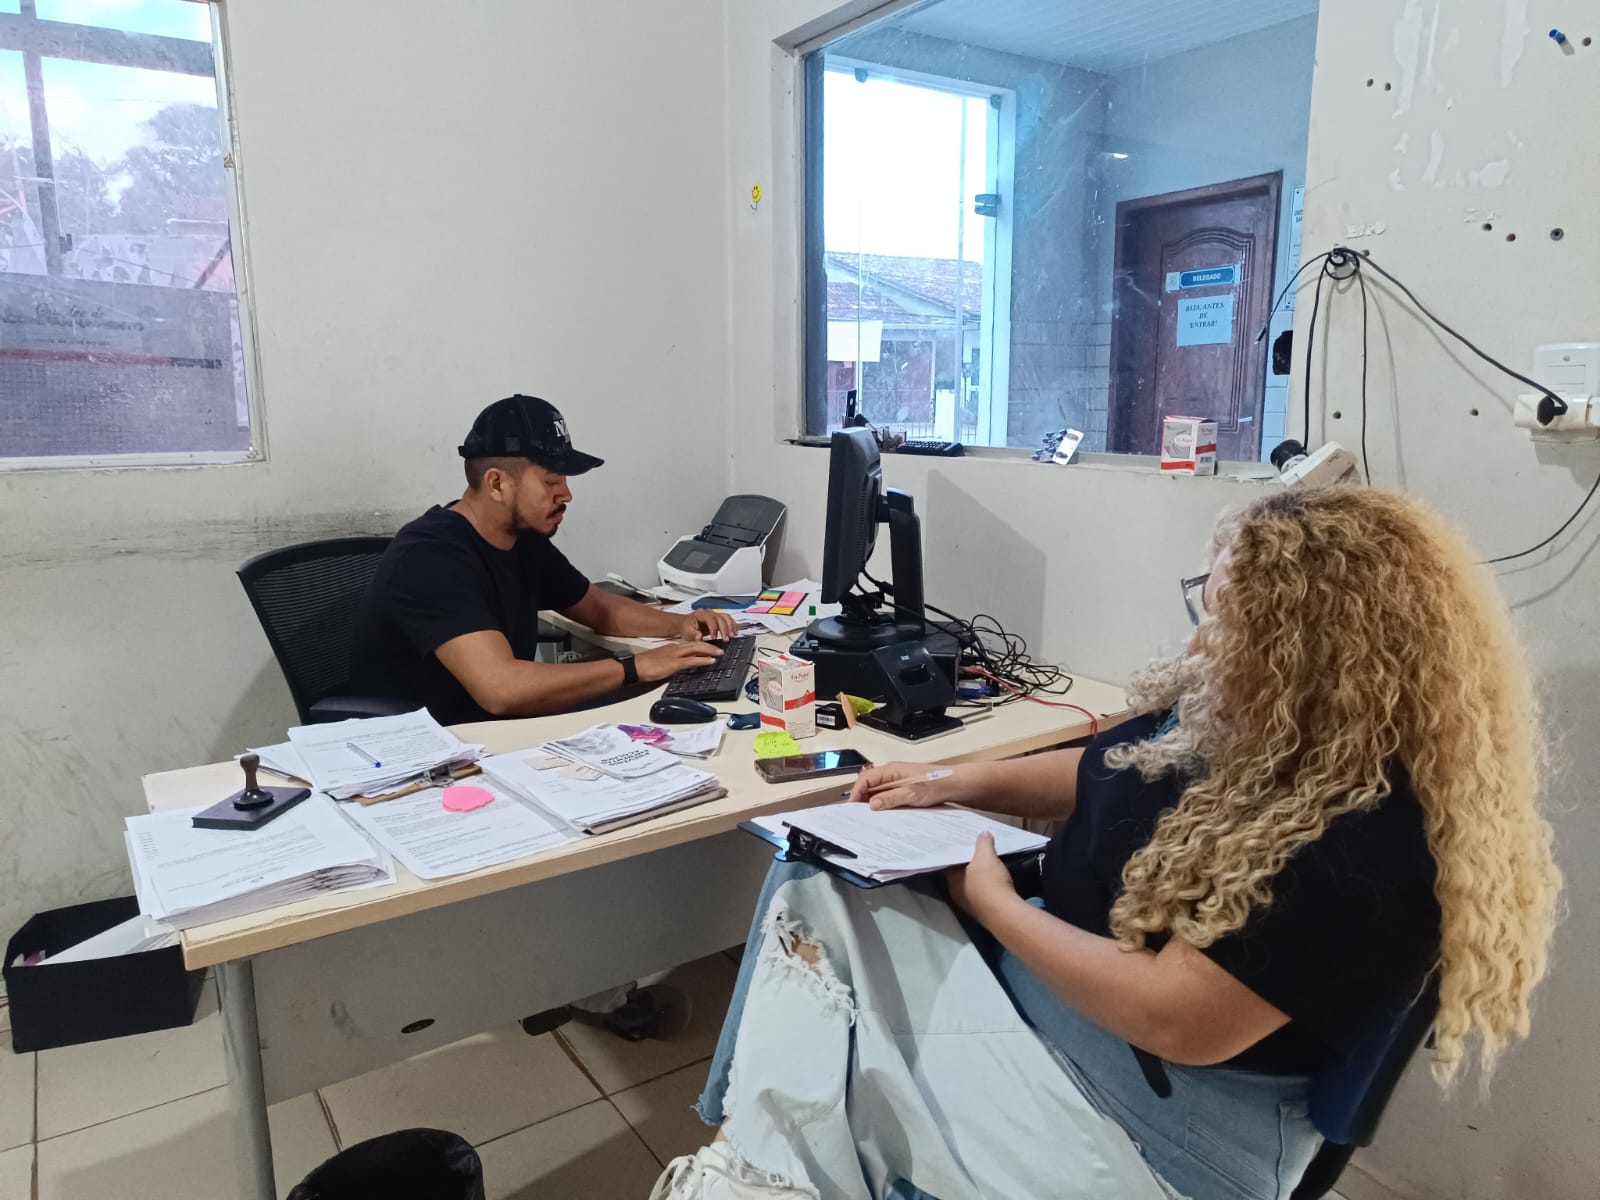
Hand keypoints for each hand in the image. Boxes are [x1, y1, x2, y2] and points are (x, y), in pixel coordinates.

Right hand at [635, 640, 722, 682]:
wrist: (634, 667)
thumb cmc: (644, 665)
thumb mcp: (662, 661)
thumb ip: (672, 661)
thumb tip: (681, 666)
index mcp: (672, 648)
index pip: (691, 644)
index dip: (703, 645)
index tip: (712, 647)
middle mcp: (675, 648)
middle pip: (696, 644)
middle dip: (710, 645)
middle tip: (721, 648)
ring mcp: (675, 655)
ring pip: (696, 649)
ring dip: (710, 650)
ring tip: (720, 653)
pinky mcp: (673, 664)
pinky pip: (691, 660)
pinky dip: (703, 659)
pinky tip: (710, 661)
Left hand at [679, 609, 739, 641]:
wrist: (685, 624)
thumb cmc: (686, 627)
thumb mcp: (686, 632)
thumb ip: (692, 635)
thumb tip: (699, 637)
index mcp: (700, 614)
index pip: (710, 619)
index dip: (713, 628)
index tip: (714, 637)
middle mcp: (709, 613)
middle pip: (720, 618)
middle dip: (725, 629)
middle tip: (726, 639)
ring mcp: (715, 615)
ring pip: (726, 617)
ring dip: (731, 626)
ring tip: (732, 636)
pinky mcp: (719, 619)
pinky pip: (728, 620)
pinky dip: (733, 626)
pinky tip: (735, 633)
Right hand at [847, 761, 963, 809]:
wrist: (955, 784)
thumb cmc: (936, 784)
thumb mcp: (912, 794)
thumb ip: (891, 798)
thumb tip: (872, 804)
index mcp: (891, 770)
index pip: (865, 779)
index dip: (856, 792)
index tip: (852, 807)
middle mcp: (892, 774)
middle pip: (869, 785)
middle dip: (862, 799)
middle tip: (858, 815)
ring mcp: (898, 782)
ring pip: (878, 792)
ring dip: (873, 803)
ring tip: (870, 818)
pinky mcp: (904, 789)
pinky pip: (888, 796)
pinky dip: (883, 805)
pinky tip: (885, 815)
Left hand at [945, 832, 1016, 918]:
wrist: (1005, 912)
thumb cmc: (989, 882)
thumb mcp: (986, 856)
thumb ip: (983, 843)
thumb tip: (983, 833)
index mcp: (951, 880)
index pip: (950, 863)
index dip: (957, 853)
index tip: (962, 844)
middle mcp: (956, 893)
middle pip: (960, 875)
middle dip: (967, 865)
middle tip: (974, 851)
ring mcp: (968, 905)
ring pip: (970, 886)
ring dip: (977, 877)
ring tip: (985, 864)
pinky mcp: (982, 912)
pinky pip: (981, 895)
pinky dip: (985, 887)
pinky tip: (993, 881)